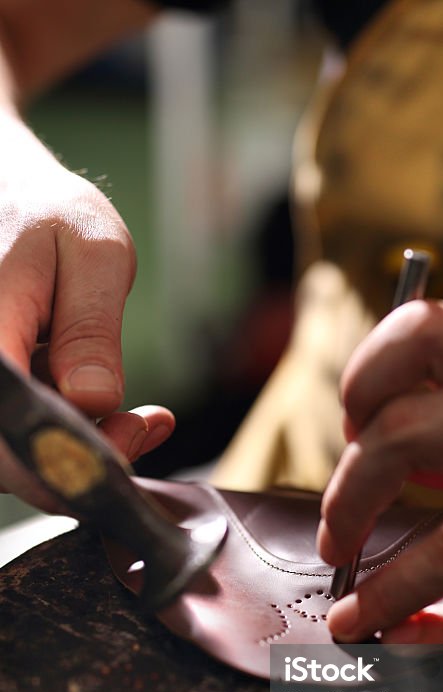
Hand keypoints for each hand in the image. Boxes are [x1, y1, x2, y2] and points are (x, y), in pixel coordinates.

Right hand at [0, 120, 172, 508]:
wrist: (14, 196)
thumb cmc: (52, 215)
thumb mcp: (92, 255)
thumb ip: (90, 329)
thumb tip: (92, 398)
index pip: (9, 420)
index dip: (64, 453)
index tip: (130, 434)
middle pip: (10, 457)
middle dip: (85, 460)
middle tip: (143, 429)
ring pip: (20, 455)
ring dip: (85, 450)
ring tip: (140, 420)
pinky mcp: (0, 393)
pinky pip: (28, 434)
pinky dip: (77, 435)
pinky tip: (122, 416)